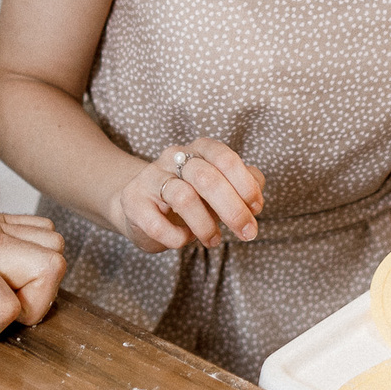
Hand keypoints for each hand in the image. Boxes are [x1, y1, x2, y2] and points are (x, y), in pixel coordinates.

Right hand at [107, 138, 263, 252]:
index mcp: (199, 149)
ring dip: (206, 226)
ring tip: (214, 239)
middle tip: (247, 233)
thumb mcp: (219, 188)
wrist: (141, 207)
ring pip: (184, 198)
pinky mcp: (133, 201)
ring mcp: (150, 178)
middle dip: (233, 210)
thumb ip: (245, 185)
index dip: (245, 185)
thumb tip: (257, 195)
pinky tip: (184, 240)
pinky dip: (177, 237)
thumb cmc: (190, 198)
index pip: (226, 158)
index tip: (256, 210)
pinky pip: (156, 223)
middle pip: (207, 178)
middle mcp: (174, 157)